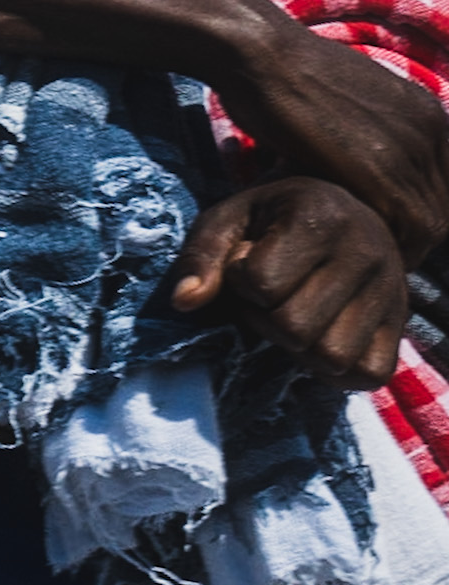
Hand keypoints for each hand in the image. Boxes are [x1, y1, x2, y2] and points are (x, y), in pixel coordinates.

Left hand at [171, 176, 406, 387]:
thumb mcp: (230, 218)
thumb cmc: (274, 217)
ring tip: (291, 314)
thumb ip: (202, 256)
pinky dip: (334, 370)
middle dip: (264, 319)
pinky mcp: (400, 325)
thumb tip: (183, 302)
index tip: (247, 262)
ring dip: (297, 348)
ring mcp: (390, 292)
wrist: (344, 210)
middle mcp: (365, 253)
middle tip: (267, 296)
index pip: (262, 283)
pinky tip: (318, 335)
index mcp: (318, 217)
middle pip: (295, 327)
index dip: (240, 282)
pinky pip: (367, 374)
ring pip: (331, 357)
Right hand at [212, 9, 448, 264]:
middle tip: (379, 249)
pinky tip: (351, 248)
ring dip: (401, 246)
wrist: (258, 52)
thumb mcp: (347, 93)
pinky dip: (384, 246)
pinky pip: (402, 227)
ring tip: (364, 256)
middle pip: (441, 204)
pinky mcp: (379, 171)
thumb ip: (371, 124)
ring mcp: (408, 150)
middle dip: (414, 232)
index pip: (444, 181)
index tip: (387, 224)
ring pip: (428, 222)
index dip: (419, 208)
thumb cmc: (284, 69)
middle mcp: (429, 129)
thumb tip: (362, 152)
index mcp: (427, 110)